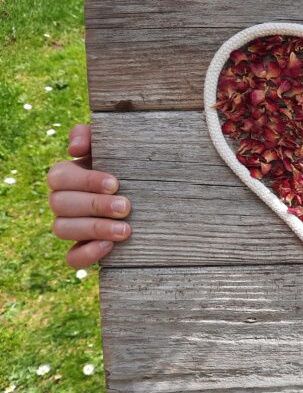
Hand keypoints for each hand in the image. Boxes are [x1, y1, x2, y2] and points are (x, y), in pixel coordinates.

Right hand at [47, 124, 131, 267]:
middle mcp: (64, 201)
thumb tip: (74, 148)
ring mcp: (71, 226)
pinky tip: (110, 247)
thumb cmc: (131, 164)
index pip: (60, 177)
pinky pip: (72, 257)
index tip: (115, 183)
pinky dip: (87, 253)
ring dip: (94, 229)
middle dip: (94, 205)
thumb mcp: (117, 145)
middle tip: (126, 206)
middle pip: (59, 204)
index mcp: (68, 175)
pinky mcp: (83, 248)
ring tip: (126, 230)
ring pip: (62, 229)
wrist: (153, 192)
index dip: (85, 181)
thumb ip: (92, 135)